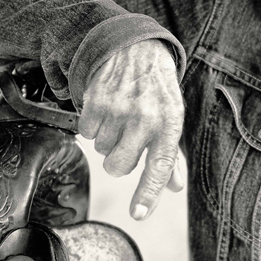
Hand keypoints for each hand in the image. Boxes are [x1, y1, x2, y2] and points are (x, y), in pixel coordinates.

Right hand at [79, 40, 184, 219]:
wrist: (134, 47)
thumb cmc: (156, 90)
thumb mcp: (172, 118)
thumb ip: (171, 155)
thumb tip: (174, 187)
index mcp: (169, 124)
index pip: (159, 166)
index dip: (148, 193)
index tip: (138, 213)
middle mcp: (145, 118)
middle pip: (119, 166)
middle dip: (118, 160)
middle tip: (126, 138)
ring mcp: (118, 109)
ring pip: (100, 150)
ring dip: (106, 139)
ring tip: (118, 116)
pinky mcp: (96, 100)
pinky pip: (85, 133)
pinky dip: (92, 125)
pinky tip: (105, 109)